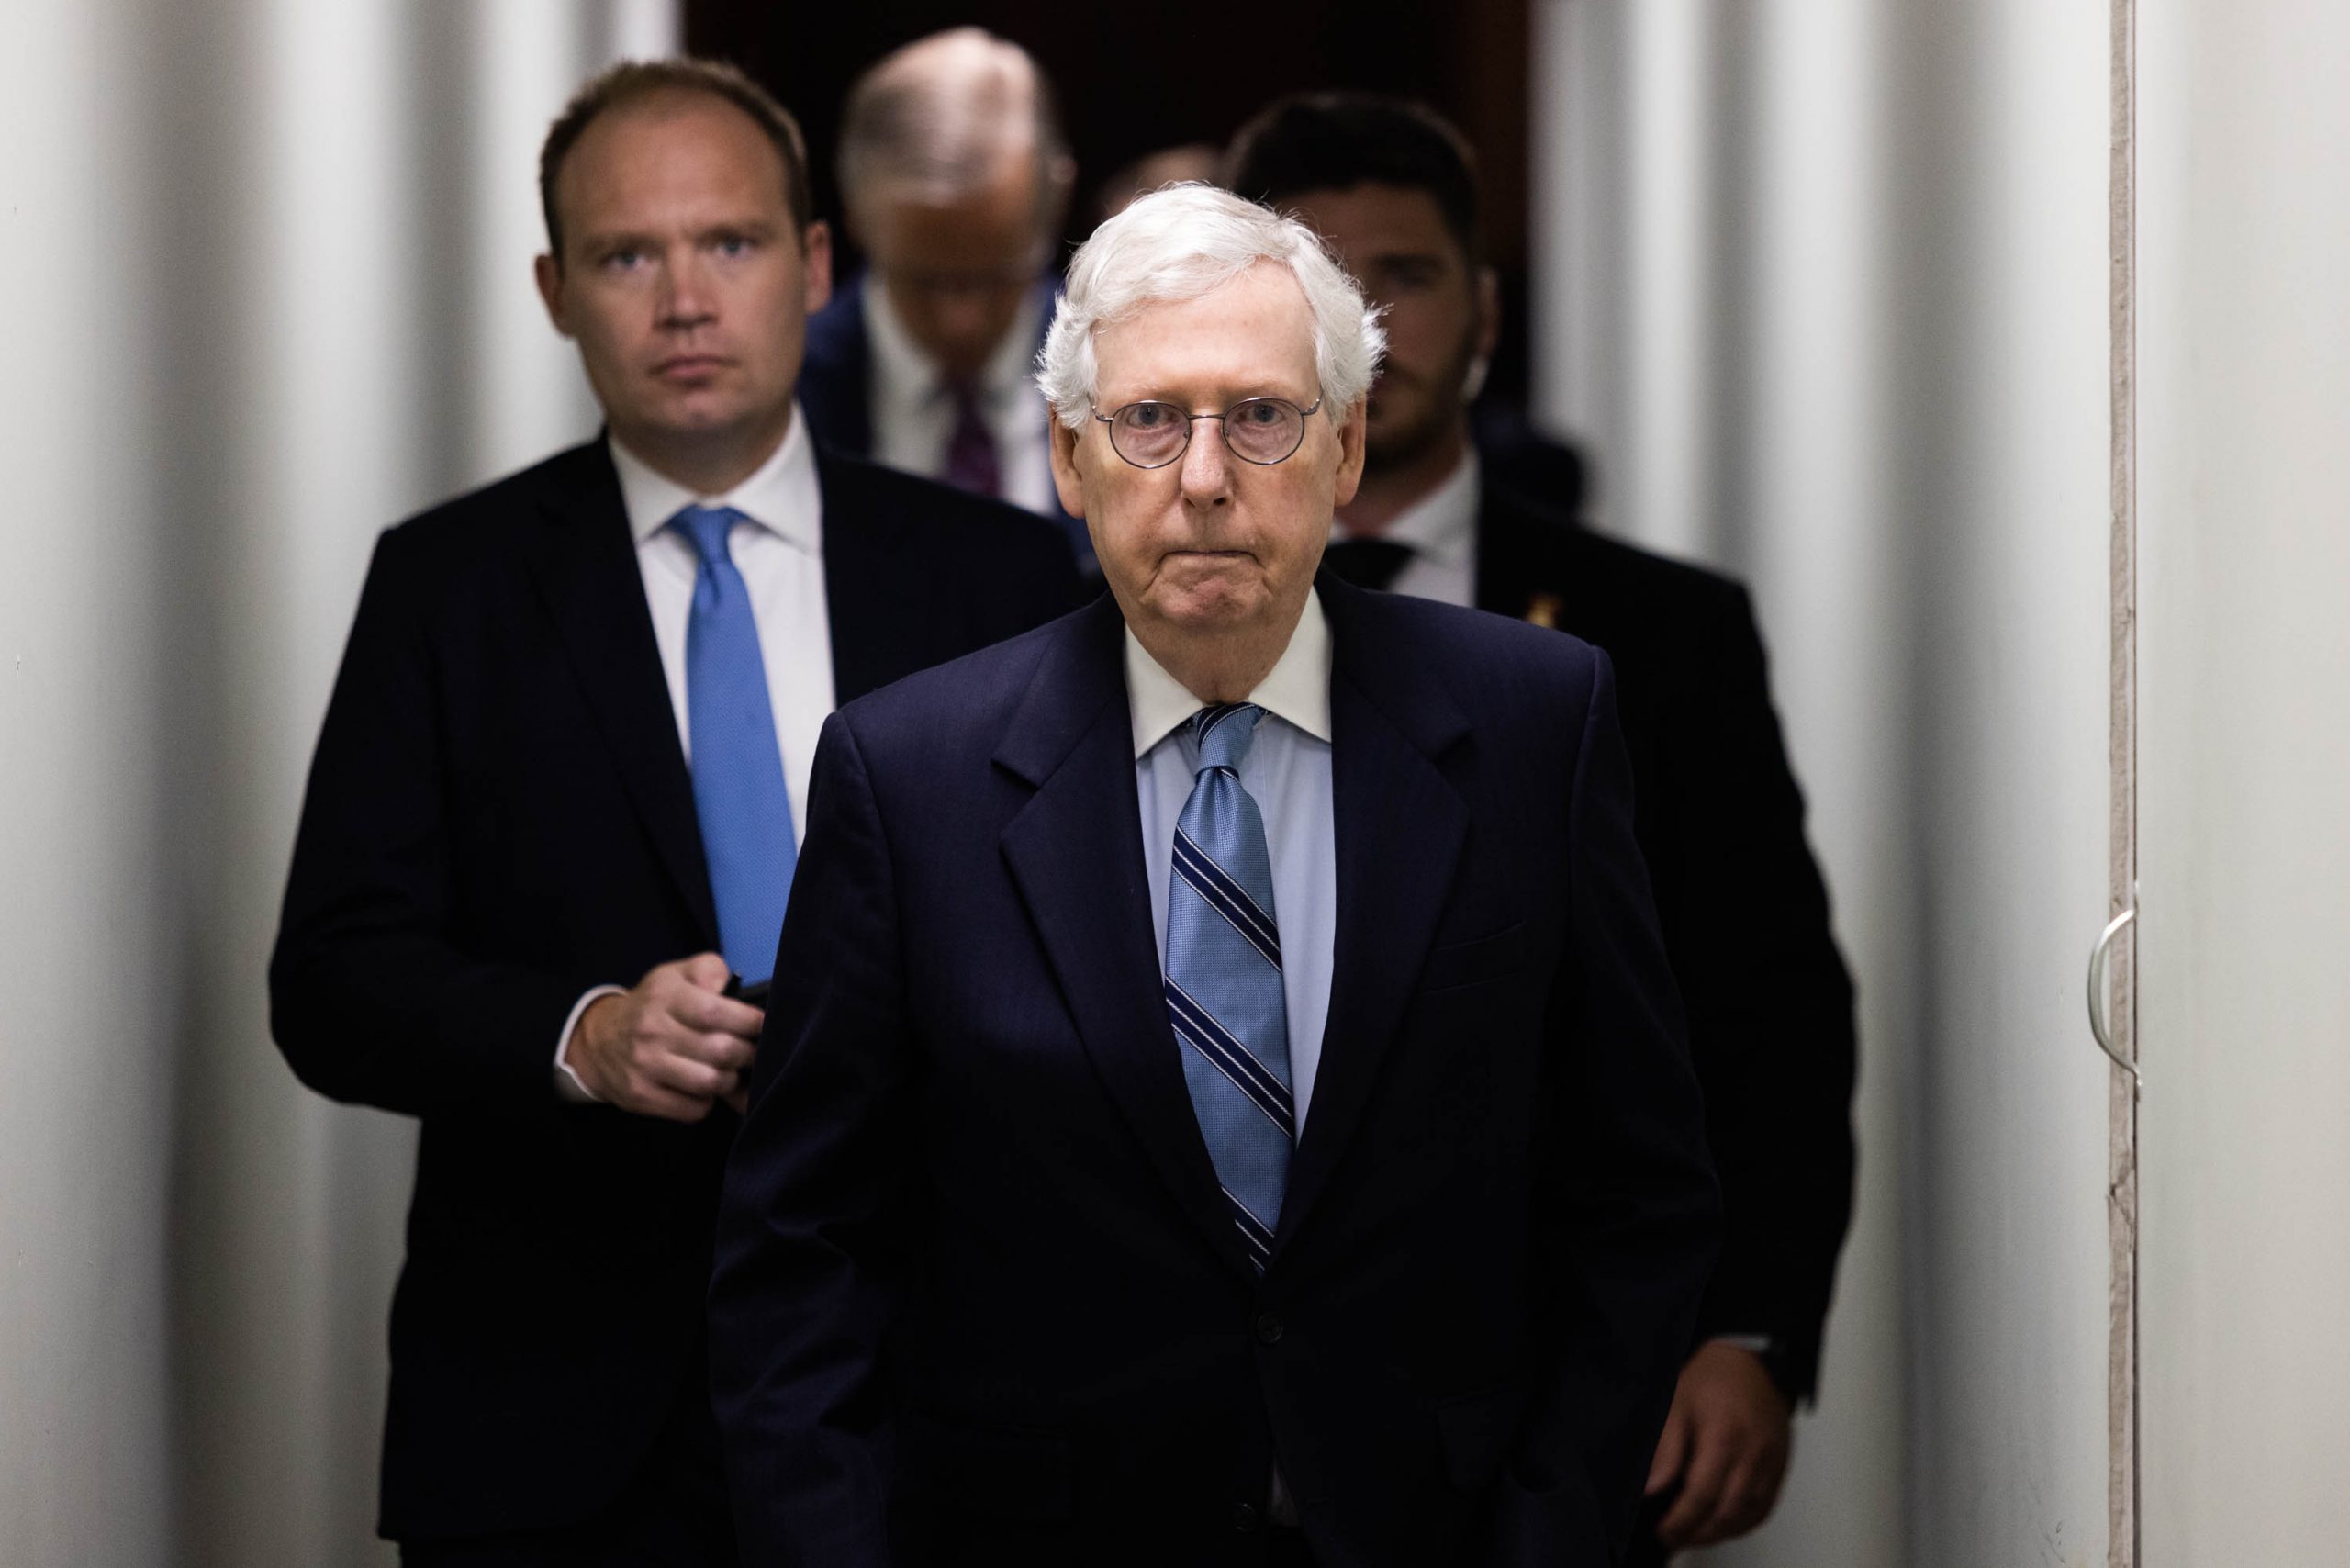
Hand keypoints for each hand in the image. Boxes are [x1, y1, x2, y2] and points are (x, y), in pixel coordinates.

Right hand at [563, 953, 763, 1121]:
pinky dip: (706, 1102)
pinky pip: (693, 1109)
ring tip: (727, 1070)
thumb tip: (731, 988)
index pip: (714, 1011)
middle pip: (720, 1051)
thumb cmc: (653, 1005)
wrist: (599, 1040)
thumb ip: (709, 970)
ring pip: (711, 1083)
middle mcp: (651, 1030)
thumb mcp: (675, 974)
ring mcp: (644, 1066)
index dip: (747, 1021)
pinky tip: (701, 1088)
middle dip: (746, 1053)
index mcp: (665, 995)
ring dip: (729, 1079)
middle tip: (749, 1051)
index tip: (760, 1025)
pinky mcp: (641, 1096)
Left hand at [1645, 1341, 1794, 1549]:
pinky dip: (1743, 1524)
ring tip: (1693, 1535)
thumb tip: (1651, 1488)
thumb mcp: (1676, 1405)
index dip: (1681, 1520)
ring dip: (1720, 1533)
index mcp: (1724, 1437)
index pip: (1702, 1495)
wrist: (1753, 1363)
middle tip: (1673, 1536)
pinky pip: (1765, 1508)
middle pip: (1727, 1512)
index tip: (1663, 1529)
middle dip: (1698, 1533)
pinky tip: (1723, 1525)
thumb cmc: (1714, 1379)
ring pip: (1748, 1516)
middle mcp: (1753, 1455)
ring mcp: (1771, 1464)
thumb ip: (1665, 1451)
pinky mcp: (1780, 1469)